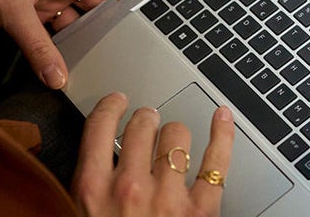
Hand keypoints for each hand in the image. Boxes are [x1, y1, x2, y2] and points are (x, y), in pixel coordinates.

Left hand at [0, 0, 179, 88]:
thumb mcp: (11, 8)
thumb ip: (38, 45)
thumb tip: (62, 79)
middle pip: (101, 0)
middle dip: (121, 16)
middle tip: (149, 36)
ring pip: (78, 21)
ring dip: (88, 39)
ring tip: (113, 60)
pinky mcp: (26, 16)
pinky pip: (54, 35)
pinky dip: (61, 50)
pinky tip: (70, 68)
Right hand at [73, 93, 234, 216]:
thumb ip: (86, 193)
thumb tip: (94, 164)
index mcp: (92, 190)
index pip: (101, 125)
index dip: (111, 106)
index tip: (117, 102)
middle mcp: (130, 186)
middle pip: (143, 124)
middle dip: (146, 121)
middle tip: (147, 127)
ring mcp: (168, 197)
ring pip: (177, 134)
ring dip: (176, 134)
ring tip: (173, 141)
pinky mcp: (202, 212)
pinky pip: (216, 161)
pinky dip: (223, 134)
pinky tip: (223, 117)